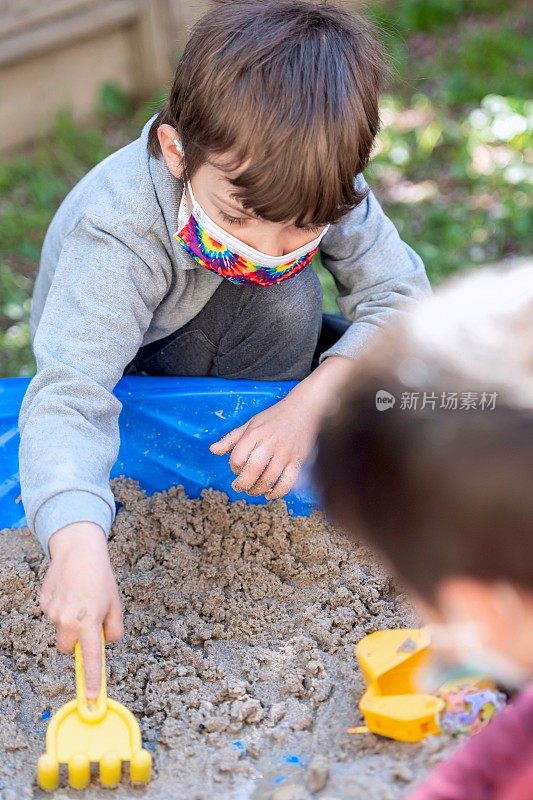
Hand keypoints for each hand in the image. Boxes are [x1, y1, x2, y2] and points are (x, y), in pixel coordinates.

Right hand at [40, 522, 122, 698]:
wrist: (78, 550)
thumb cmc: (100, 577)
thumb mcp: (115, 603)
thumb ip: (113, 629)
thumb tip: (105, 644)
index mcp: (88, 622)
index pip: (89, 659)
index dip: (91, 680)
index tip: (92, 698)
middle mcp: (67, 621)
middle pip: (67, 648)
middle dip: (76, 640)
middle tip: (87, 620)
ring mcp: (52, 613)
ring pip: (61, 629)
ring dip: (70, 621)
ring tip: (80, 597)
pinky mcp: (44, 603)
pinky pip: (53, 615)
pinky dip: (61, 608)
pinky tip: (69, 590)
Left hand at [210, 355, 354, 499]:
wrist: (305, 410)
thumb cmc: (275, 417)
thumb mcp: (251, 423)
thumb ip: (231, 439)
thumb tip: (213, 450)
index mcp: (255, 434)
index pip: (238, 459)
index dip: (234, 468)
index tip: (236, 469)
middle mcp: (270, 443)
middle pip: (252, 471)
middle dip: (243, 485)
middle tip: (240, 487)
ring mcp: (286, 453)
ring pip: (269, 480)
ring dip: (258, 490)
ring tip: (254, 490)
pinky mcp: (298, 461)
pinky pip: (287, 483)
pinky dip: (277, 493)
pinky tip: (270, 493)